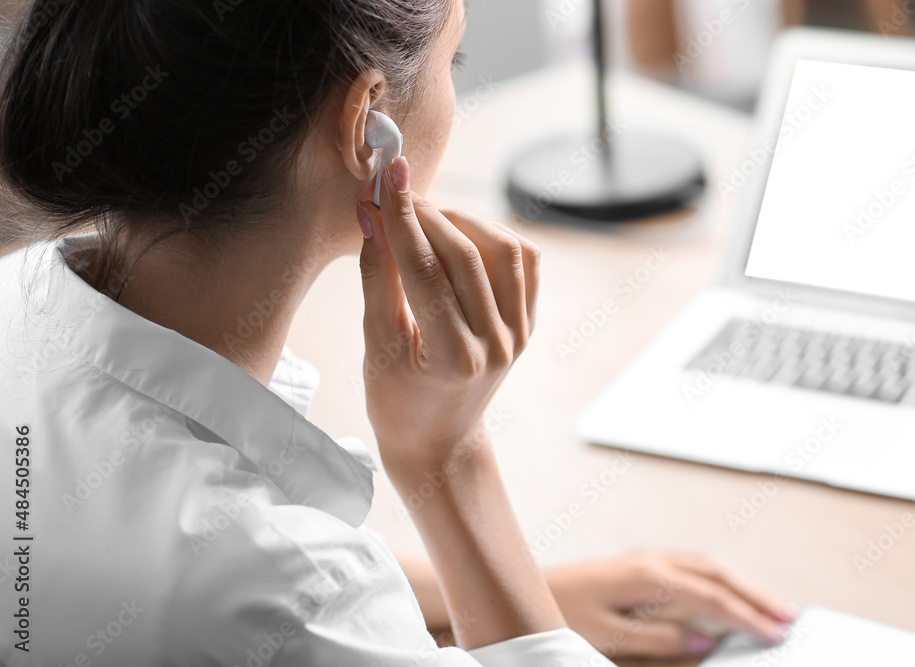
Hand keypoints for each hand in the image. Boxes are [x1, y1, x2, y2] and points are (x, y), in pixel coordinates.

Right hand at [357, 156, 539, 477]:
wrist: (438, 440)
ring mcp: (518, 336)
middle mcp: (494, 345)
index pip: (425, 270)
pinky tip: (463, 237)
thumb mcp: (374, 343)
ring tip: (427, 220)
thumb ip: (377, 276)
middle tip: (396, 192)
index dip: (403, 218)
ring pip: (502, 251)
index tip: (387, 177)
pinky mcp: (527, 326)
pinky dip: (495, 238)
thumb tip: (372, 214)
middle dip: (426, 214)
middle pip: (464, 256)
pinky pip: (523, 264)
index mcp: (451, 358)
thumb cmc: (396, 399)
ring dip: (462, 222)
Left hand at [545, 552, 797, 658]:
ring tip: (769, 606)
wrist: (520, 589)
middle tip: (791, 617)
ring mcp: (643, 559)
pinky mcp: (636, 566)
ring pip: (705, 565)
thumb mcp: (607, 636)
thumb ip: (658, 639)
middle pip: (716, 573)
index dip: (748, 617)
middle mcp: (650, 561)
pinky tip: (724, 594)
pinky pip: (688, 567)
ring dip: (738, 583)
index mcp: (647, 576)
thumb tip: (704, 641)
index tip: (778, 633)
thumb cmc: (558, 614)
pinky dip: (715, 579)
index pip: (711, 597)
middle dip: (755, 594)